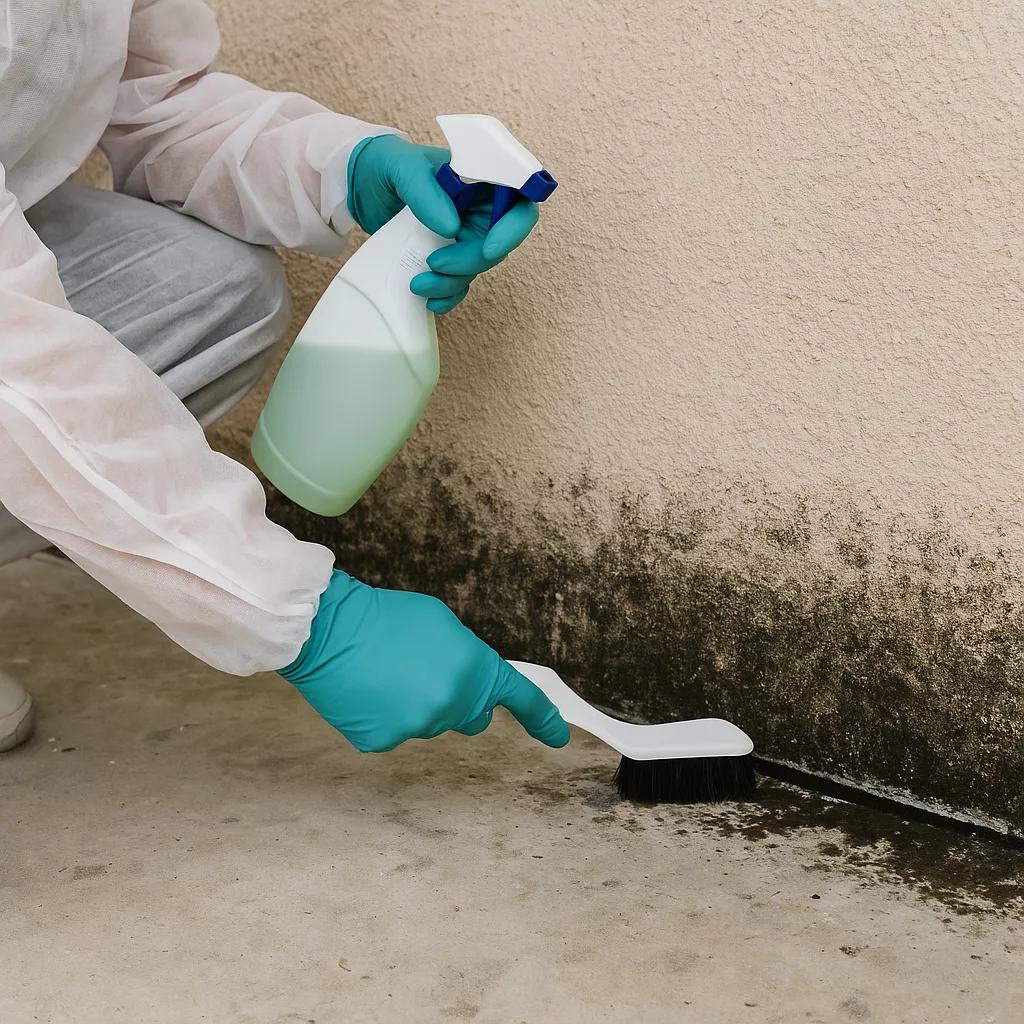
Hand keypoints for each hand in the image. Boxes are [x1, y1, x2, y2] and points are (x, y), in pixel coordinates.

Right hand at [279, 570, 570, 752]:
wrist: (327, 628)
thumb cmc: (386, 617)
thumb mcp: (443, 624)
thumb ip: (469, 659)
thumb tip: (474, 684)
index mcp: (474, 669)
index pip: (520, 698)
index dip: (543, 718)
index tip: (559, 736)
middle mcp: (452, 704)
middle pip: (471, 716)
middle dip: (459, 698)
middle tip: (425, 670)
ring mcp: (418, 727)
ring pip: (431, 724)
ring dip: (419, 704)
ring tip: (388, 673)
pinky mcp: (384, 742)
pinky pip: (398, 733)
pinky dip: (388, 717)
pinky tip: (371, 692)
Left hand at [347, 134, 539, 313]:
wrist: (360, 185)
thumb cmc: (386, 164)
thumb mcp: (402, 168)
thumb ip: (425, 192)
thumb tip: (452, 227)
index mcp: (483, 179)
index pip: (519, 204)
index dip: (514, 230)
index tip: (489, 249)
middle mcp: (481, 209)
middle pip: (499, 245)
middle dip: (470, 262)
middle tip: (435, 263)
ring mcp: (467, 235)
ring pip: (477, 268)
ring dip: (452, 283)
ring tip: (418, 283)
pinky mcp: (450, 257)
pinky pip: (460, 283)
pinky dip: (448, 296)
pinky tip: (429, 301)